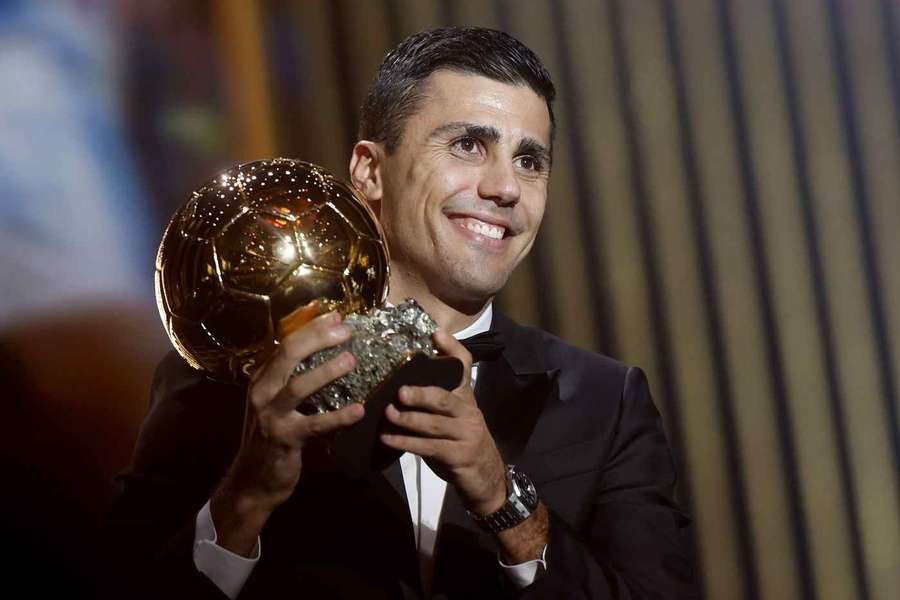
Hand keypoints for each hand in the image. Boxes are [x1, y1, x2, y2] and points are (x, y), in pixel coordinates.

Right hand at [211, 312, 364, 554]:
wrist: (253, 481)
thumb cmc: (271, 437)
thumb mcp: (275, 403)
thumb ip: (292, 379)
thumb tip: (325, 353)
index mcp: (262, 379)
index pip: (286, 344)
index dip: (311, 327)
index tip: (337, 315)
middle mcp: (262, 392)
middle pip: (288, 355)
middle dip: (318, 339)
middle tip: (346, 330)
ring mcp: (271, 416)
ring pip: (298, 386)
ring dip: (326, 371)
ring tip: (351, 359)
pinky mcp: (284, 439)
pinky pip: (314, 425)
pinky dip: (338, 417)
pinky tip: (359, 410)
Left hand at [380, 329, 506, 515]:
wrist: (486, 477)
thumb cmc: (461, 442)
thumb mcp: (451, 418)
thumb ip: (434, 401)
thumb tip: (398, 385)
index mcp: (465, 397)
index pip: (463, 366)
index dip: (451, 349)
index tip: (435, 333)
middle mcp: (468, 412)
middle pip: (445, 398)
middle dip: (421, 394)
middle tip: (400, 391)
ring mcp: (466, 434)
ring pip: (435, 424)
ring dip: (408, 420)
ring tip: (388, 414)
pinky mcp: (459, 456)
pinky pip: (430, 448)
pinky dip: (407, 443)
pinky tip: (389, 439)